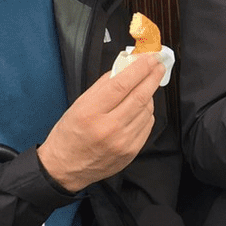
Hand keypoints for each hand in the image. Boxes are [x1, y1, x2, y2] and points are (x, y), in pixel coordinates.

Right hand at [38, 54, 160, 193]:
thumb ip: (103, 85)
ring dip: (149, 94)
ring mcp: (122, 142)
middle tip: (159, 65)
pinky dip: (147, 112)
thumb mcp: (79, 104)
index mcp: (91, 113)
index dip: (139, 69)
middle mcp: (108, 128)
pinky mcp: (131, 152)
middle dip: (152, 77)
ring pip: (146, 110)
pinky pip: (147, 125)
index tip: (149, 57)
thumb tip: (126, 67)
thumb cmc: (70, 133)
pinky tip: (140, 107)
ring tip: (145, 87)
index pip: (121, 85)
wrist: (65, 168)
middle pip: (139, 97)